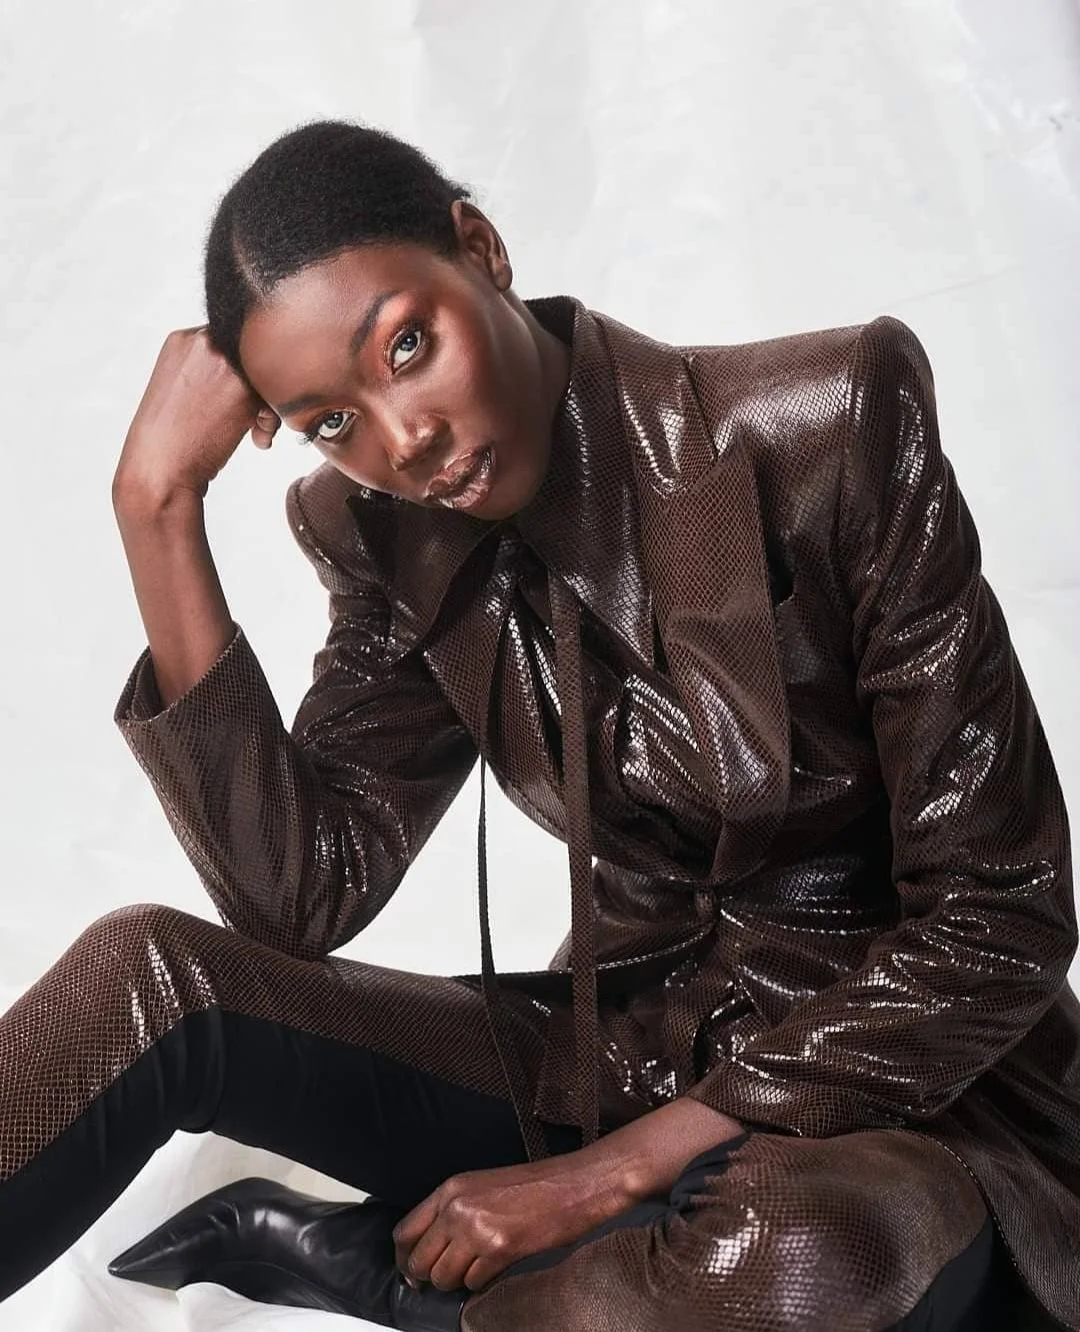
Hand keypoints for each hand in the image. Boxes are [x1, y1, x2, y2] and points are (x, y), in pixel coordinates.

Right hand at [113, 326, 281, 504]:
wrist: (159, 469)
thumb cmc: (171, 438)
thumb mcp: (182, 386)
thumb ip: (210, 368)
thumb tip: (256, 368)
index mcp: (183, 339)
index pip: (233, 342)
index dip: (242, 372)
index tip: (231, 399)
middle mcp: (203, 341)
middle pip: (254, 354)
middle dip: (258, 386)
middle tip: (252, 417)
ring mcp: (223, 362)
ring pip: (267, 375)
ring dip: (266, 406)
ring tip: (255, 430)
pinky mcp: (242, 389)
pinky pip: (275, 397)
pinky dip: (271, 422)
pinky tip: (256, 439)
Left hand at [392, 1097, 742, 1295]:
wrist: (575, 1184)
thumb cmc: (535, 1185)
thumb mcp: (483, 1187)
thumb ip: (453, 1210)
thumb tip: (431, 1247)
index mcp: (451, 1188)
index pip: (404, 1231)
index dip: (405, 1258)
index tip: (413, 1270)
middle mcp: (457, 1206)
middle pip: (419, 1260)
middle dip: (428, 1276)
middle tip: (446, 1279)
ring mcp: (477, 1227)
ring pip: (443, 1277)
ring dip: (456, 1282)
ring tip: (477, 1270)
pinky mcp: (500, 1247)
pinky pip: (473, 1282)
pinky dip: (481, 1283)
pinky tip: (496, 1268)